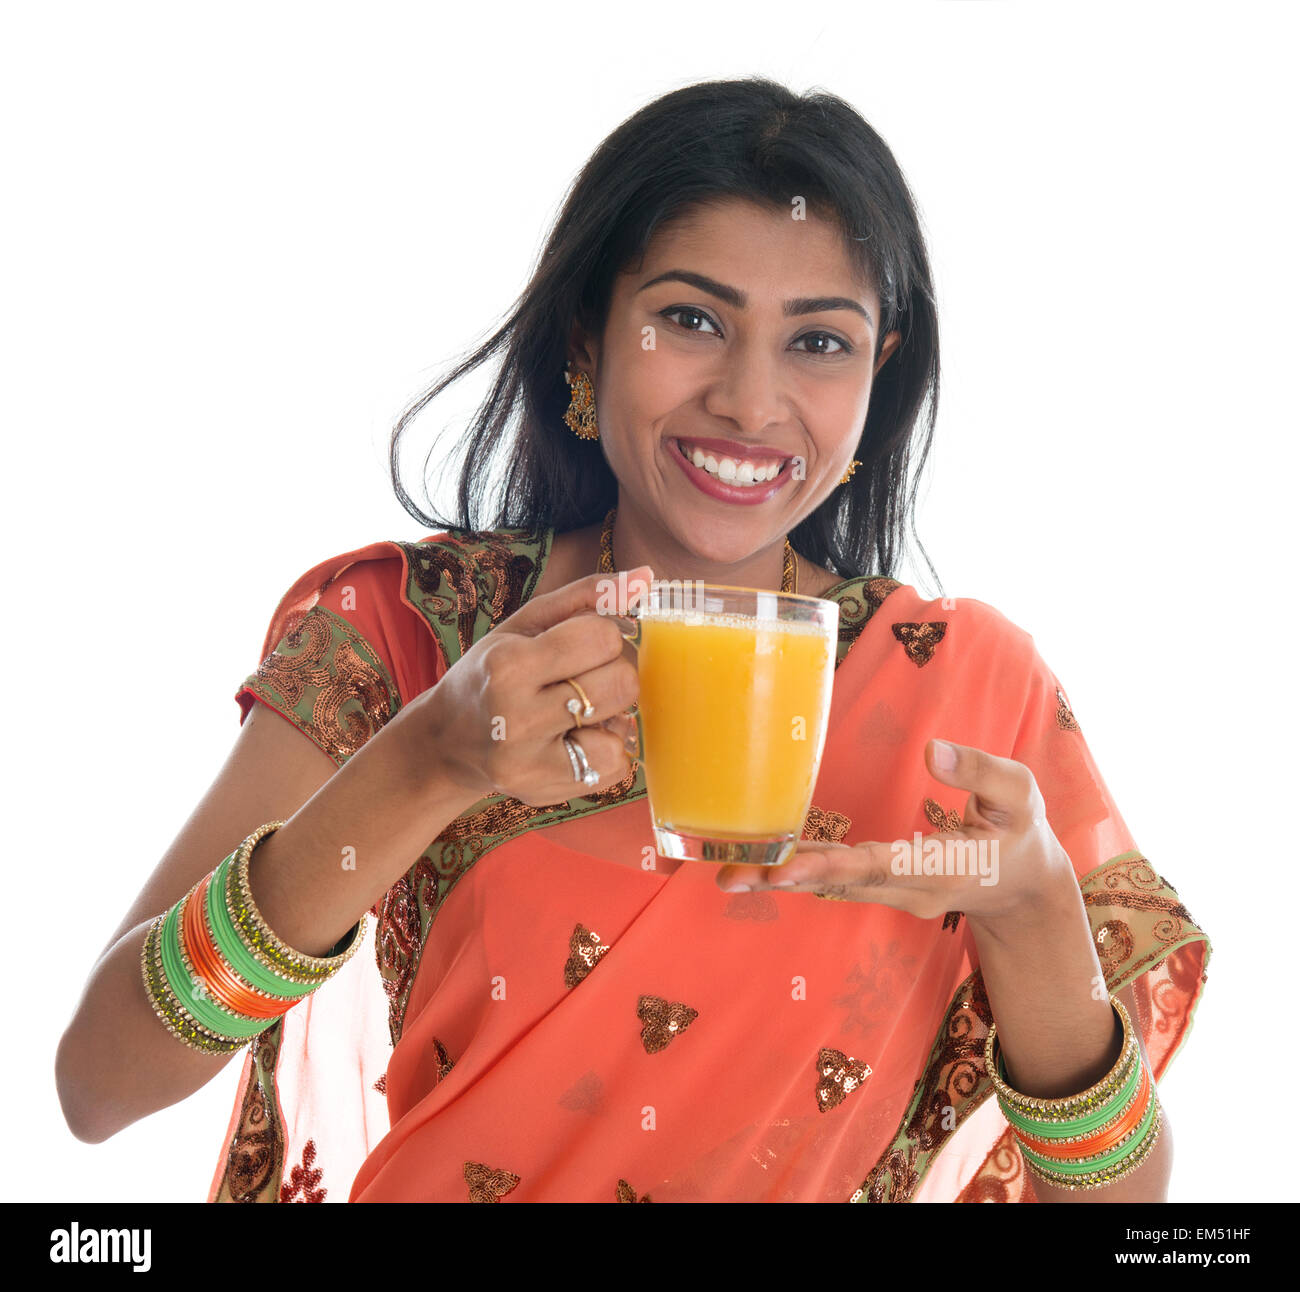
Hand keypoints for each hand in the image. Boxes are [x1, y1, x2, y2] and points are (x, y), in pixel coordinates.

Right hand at [416, 567, 652, 805]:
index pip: (604, 637)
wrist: (446, 742)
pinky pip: (616, 765)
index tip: (580, 646)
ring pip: (624, 728)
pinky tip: (577, 740)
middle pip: (621, 682)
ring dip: (613, 715)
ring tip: (580, 712)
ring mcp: (529, 760)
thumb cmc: (492, 674)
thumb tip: (646, 578)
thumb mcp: (525, 625)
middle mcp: (514, 715)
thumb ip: (585, 597)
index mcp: (507, 664)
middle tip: (584, 679)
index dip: (604, 638)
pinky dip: (608, 749)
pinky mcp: (543, 790)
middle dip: (613, 674)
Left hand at [715, 738, 1075, 927]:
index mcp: (945, 870)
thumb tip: (931, 750)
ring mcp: (895, 894)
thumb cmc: (1023, 833)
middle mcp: (911, 891)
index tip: (785, 868)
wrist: (1026, 890)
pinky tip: (760, 863)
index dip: (831, 866)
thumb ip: (980, 772)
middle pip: (840, 882)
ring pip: (832, 885)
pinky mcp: (883, 886)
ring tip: (728, 873)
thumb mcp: (1022, 795)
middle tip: (731, 877)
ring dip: (781, 878)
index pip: (880, 866)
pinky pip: (836, 878)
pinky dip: (799, 871)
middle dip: (785, 878)